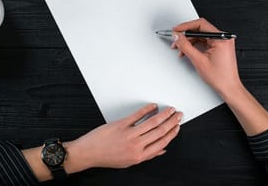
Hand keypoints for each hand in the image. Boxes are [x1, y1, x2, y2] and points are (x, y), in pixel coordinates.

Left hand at [67, 104, 181, 170]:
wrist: (89, 152)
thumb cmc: (107, 157)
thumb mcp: (130, 162)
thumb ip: (147, 155)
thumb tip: (161, 150)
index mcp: (140, 155)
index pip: (162, 142)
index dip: (172, 133)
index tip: (177, 126)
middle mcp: (136, 145)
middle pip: (160, 131)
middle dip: (172, 121)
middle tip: (178, 115)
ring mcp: (129, 133)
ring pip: (152, 122)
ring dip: (164, 114)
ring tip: (169, 109)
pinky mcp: (121, 124)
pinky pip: (138, 115)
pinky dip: (147, 109)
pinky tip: (153, 106)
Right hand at [171, 18, 242, 97]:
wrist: (229, 87)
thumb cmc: (220, 77)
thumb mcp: (199, 60)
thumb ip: (186, 46)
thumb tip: (178, 37)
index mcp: (221, 38)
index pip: (200, 24)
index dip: (185, 26)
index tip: (176, 30)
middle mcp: (223, 38)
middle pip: (200, 29)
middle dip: (186, 35)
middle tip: (176, 40)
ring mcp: (222, 42)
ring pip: (201, 36)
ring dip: (189, 41)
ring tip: (180, 49)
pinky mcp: (219, 46)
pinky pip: (205, 41)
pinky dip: (195, 45)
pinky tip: (188, 51)